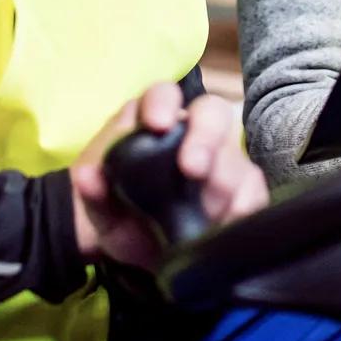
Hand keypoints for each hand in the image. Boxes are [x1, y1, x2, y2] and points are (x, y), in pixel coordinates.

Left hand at [69, 83, 267, 268]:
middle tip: (192, 169)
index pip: (162, 94)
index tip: (158, 125)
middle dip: (205, 137)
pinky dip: (243, 205)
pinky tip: (226, 223)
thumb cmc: (118, 211)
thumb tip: (86, 176)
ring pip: (234, 155)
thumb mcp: (98, 206)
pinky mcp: (242, 187)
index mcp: (153, 121)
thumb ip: (92, 191)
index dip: (163, 103)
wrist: (136, 245)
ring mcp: (222, 158)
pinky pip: (253, 189)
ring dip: (222, 182)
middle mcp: (192, 131)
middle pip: (212, 113)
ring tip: (204, 213)